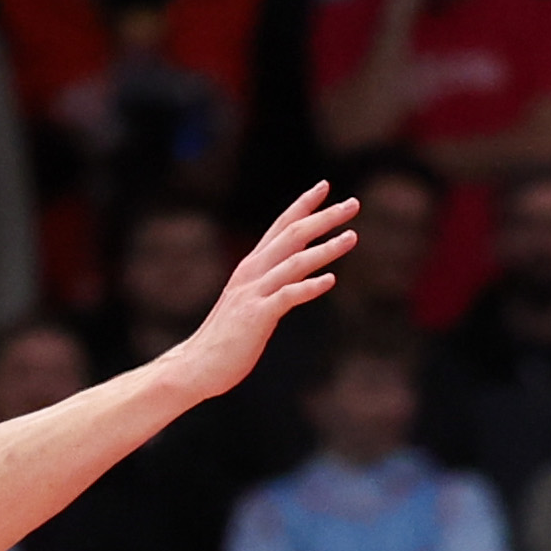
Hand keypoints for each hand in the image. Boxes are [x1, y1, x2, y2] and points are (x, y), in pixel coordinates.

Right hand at [169, 186, 361, 403]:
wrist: (196, 364)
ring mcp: (254, 293)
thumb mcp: (249, 302)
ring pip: (295, 262)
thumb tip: (295, 277)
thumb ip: (271, 285)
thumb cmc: (226, 338)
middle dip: (324, 217)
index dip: (303, 205)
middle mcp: (252, 272)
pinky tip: (331, 280)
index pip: (281, 226)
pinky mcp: (256, 316)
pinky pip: (287, 296)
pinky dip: (309, 286)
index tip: (325, 186)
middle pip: (292, 235)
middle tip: (353, 203)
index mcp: (252, 266)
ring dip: (326, 248)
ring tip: (352, 237)